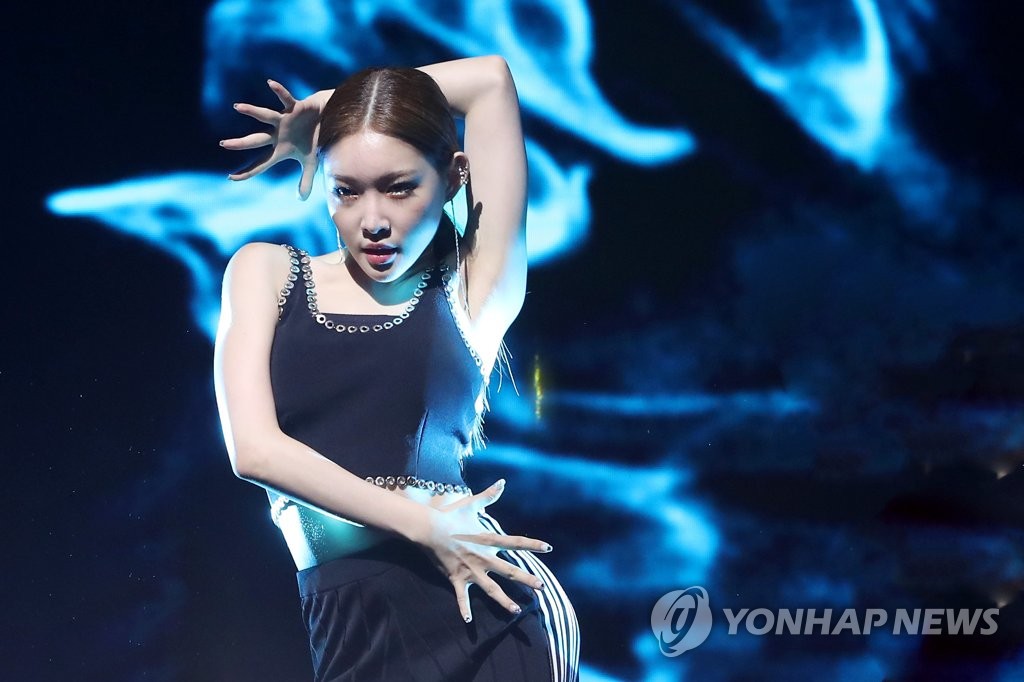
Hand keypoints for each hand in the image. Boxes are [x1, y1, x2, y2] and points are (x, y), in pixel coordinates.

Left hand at [220, 80, 330, 199]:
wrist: (327, 117)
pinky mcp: (294, 107)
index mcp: (280, 149)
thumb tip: (301, 200)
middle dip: (241, 143)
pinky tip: (269, 83)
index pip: (261, 163)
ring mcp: (284, 120)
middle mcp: (278, 134)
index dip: (247, 171)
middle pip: (256, 140)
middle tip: (223, 144)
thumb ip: (305, 180)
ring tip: (236, 107)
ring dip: (252, 111)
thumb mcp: (311, 163)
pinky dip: (279, 90)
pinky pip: (285, 98)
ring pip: (265, 115)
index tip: (230, 177)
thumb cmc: (315, 139)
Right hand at [416, 479, 551, 622]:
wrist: (429, 528)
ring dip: (504, 601)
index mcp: (488, 540)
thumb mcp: (471, 504)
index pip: (515, 542)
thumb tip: (502, 482)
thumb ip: (489, 495)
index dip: (532, 545)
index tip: (548, 548)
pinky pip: (461, 597)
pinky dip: (463, 609)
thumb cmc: (450, 515)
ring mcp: (470, 570)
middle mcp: (483, 557)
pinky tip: (468, 622)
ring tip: (517, 612)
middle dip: (526, 579)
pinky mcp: (457, 578)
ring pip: (491, 589)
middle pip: (509, 570)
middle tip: (542, 587)